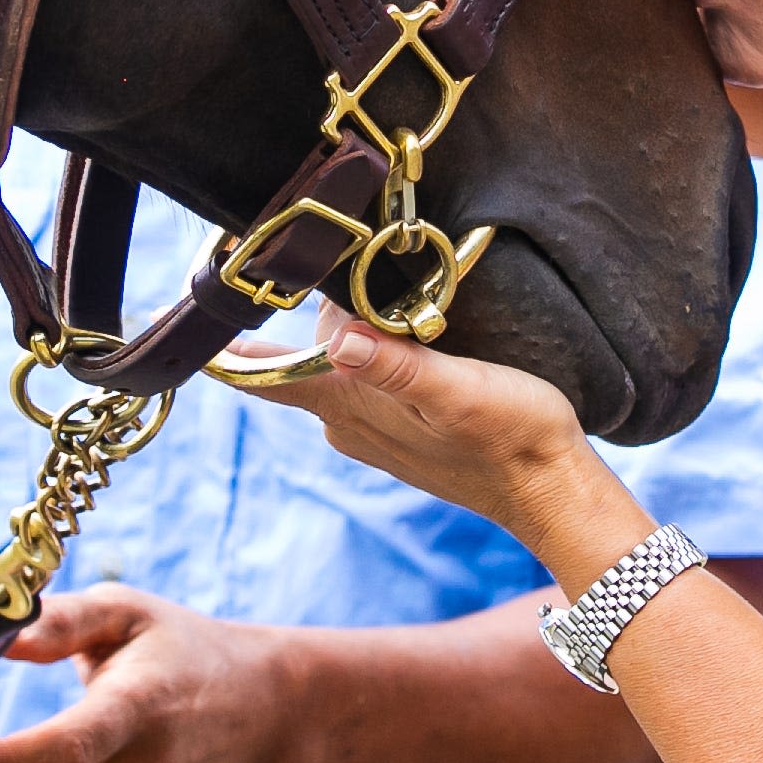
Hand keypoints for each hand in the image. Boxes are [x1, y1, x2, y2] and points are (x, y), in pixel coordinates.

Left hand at [262, 309, 635, 570]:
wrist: (549, 489)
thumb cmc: (512, 437)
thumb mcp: (459, 391)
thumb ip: (396, 367)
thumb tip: (338, 341)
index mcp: (345, 407)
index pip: (263, 374)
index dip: (233, 343)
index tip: (212, 302)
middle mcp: (343, 421)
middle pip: (307, 347)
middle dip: (334, 308)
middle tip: (381, 272)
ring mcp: (368, 429)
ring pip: (338, 360)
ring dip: (361, 327)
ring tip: (401, 300)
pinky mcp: (396, 430)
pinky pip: (365, 379)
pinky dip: (378, 351)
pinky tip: (410, 336)